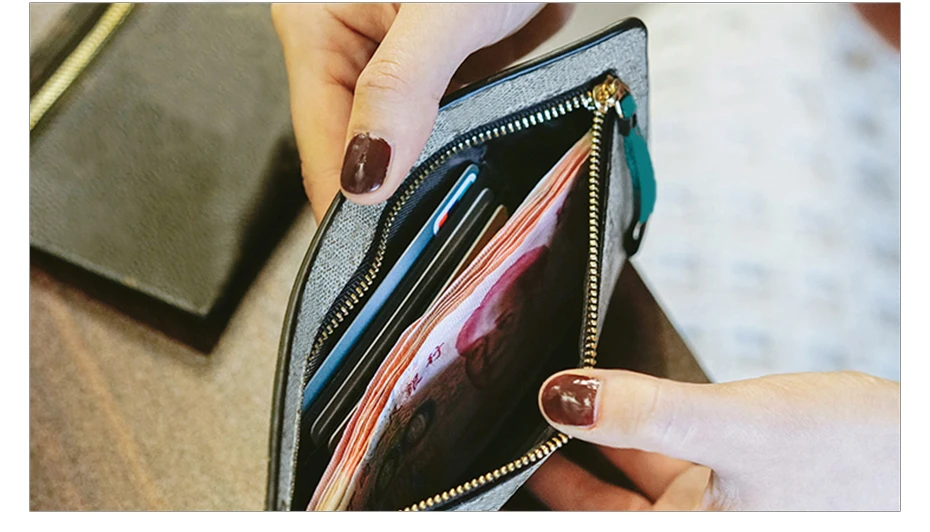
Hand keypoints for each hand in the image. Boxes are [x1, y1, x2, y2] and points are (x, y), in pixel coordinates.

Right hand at [272, 3, 572, 220]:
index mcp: (317, 24)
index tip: (372, 260)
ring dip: (428, 175)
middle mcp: (350, 46)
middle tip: (424, 248)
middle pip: (358, 149)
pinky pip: (439, 127)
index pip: (320, 141)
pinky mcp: (438, 69)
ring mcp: (396, 62)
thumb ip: (401, 87)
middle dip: (392, 195)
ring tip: (454, 215)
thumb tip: (365, 173)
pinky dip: (459, 149)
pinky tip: (478, 168)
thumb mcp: (445, 9)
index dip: (346, 203)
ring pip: (401, 144)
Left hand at [528, 369, 899, 509]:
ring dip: (584, 447)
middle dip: (550, 471)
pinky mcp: (726, 487)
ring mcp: (708, 511)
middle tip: (500, 433)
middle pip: (596, 506)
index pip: (587, 520)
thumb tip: (561, 396)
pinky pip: (658, 461)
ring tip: (539, 410)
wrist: (921, 457)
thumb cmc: (861, 461)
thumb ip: (647, 412)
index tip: (490, 472)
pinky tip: (605, 401)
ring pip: (622, 483)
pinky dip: (630, 434)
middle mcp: (693, 529)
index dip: (538, 498)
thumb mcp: (742, 429)